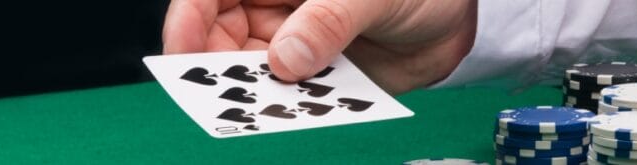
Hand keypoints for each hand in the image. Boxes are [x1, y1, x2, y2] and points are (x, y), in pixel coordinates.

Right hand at [163, 0, 476, 94]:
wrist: (453, 19)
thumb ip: (330, 19)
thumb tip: (287, 57)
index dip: (188, 21)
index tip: (184, 52)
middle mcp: (276, 6)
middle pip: (219, 38)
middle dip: (218, 68)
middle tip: (226, 96)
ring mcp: (293, 43)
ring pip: (252, 73)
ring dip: (256, 94)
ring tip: (268, 111)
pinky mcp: (315, 76)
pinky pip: (290, 97)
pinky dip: (290, 109)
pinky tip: (302, 116)